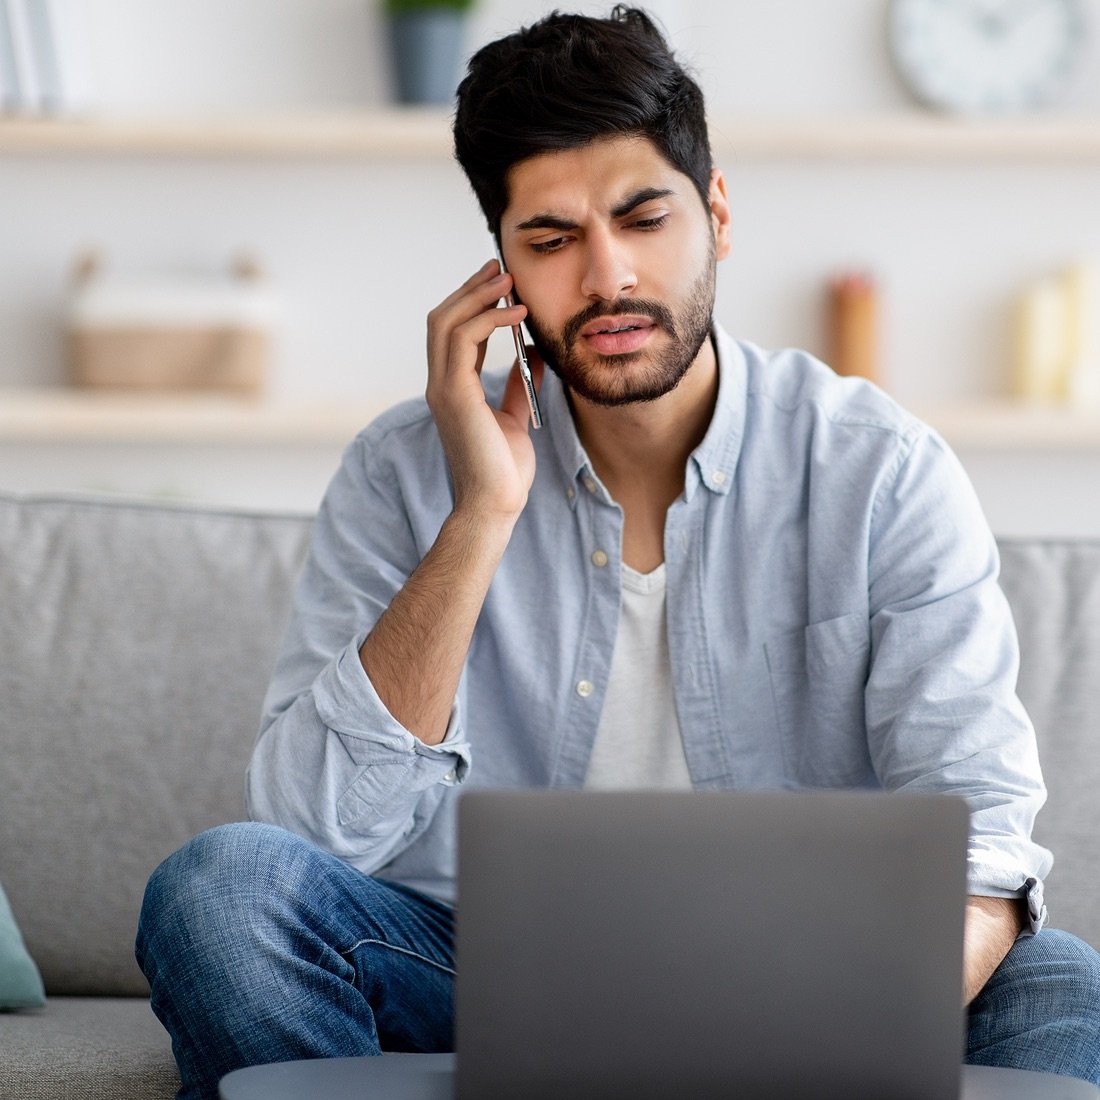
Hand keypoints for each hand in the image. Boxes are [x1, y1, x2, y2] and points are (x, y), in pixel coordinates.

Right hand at [425, 259, 543, 524]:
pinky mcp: (454, 395)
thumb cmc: (504, 471)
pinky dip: (489, 320)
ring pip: (446, 323)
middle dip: (471, 289)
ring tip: (509, 281)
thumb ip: (521, 385)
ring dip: (478, 296)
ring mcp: (443, 389)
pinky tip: (517, 314)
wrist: (495, 504)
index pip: (454, 333)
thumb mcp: (516, 418)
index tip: (501, 283)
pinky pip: (463, 341)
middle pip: (443, 319)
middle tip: (501, 268)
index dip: (474, 303)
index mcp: (453, 389)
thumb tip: (537, 354)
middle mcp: (441, 385)